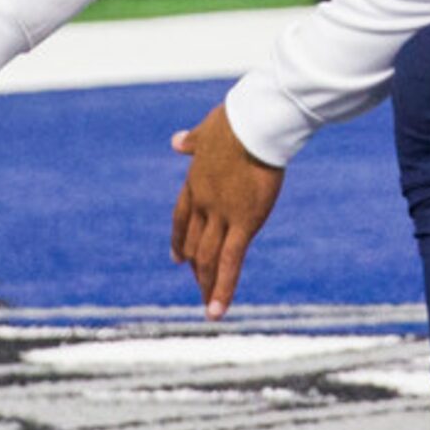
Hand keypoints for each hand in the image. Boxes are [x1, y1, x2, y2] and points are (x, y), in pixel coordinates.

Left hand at [169, 100, 282, 319]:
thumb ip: (191, 140)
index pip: (181, 219)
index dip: (178, 240)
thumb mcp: (206, 130)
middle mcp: (203, 204)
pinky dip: (223, 288)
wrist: (253, 123)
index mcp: (194, 182)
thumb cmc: (236, 120)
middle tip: (199, 286)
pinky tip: (217, 310)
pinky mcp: (243, 223)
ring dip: (207, 285)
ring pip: (208, 259)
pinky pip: (230, 263)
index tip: (176, 257)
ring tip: (208, 308)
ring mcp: (221, 216)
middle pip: (193, 243)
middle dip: (195, 267)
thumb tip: (175, 140)